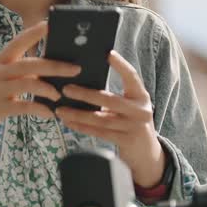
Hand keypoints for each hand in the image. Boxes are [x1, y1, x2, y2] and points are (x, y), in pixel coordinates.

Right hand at [0, 21, 81, 145]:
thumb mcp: (0, 80)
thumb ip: (19, 73)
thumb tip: (48, 69)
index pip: (18, 41)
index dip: (35, 32)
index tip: (52, 24)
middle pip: (29, 64)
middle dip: (54, 65)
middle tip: (76, 68)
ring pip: (27, 83)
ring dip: (47, 88)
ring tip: (59, 95)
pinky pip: (23, 107)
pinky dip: (39, 109)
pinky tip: (50, 114)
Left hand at [55, 50, 165, 186]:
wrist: (146, 152)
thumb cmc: (130, 122)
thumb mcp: (129, 106)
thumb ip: (114, 95)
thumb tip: (82, 81)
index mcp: (141, 96)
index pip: (132, 76)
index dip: (121, 64)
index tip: (107, 54)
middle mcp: (141, 110)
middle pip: (110, 100)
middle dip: (86, 95)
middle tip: (66, 89)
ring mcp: (134, 127)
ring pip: (101, 119)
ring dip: (78, 114)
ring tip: (61, 109)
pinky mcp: (126, 141)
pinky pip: (100, 133)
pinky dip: (82, 127)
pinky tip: (69, 122)